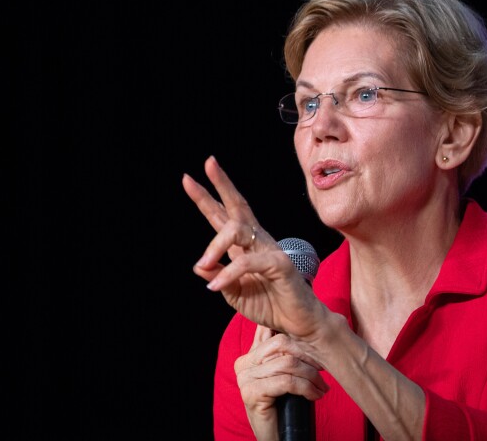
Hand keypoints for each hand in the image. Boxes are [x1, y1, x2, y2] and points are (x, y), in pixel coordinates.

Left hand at [183, 156, 325, 338]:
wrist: (298, 323)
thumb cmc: (269, 304)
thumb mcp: (234, 293)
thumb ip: (217, 277)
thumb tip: (198, 267)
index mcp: (243, 245)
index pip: (222, 216)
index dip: (205, 197)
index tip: (188, 178)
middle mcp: (256, 241)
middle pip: (237, 206)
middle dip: (221, 184)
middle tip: (208, 162)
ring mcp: (270, 249)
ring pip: (237, 231)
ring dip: (214, 246)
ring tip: (203, 263)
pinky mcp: (280, 264)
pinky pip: (248, 262)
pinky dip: (229, 274)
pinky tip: (216, 287)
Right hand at [235, 325, 328, 437]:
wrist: (278, 437)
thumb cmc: (285, 407)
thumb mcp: (285, 376)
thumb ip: (285, 355)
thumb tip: (303, 331)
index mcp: (249, 356)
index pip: (271, 332)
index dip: (297, 337)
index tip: (317, 348)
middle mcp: (243, 364)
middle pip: (281, 344)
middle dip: (308, 356)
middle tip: (324, 370)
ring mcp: (245, 378)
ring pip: (287, 363)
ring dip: (311, 376)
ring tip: (322, 388)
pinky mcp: (252, 393)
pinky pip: (286, 382)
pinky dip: (306, 388)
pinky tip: (315, 396)